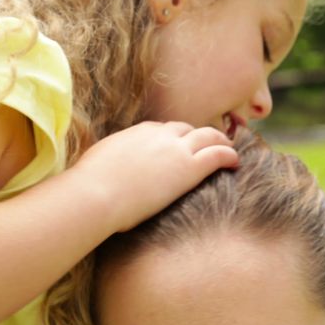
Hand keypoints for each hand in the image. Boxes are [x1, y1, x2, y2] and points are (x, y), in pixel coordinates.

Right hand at [70, 121, 236, 231]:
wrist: (96, 195)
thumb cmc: (88, 188)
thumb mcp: (96, 165)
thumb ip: (106, 163)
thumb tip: (97, 172)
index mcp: (136, 133)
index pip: (162, 130)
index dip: (173, 137)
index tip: (178, 146)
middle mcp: (158, 136)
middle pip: (186, 129)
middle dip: (198, 135)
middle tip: (209, 144)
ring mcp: (175, 150)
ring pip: (207, 136)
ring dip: (220, 140)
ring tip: (228, 149)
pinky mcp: (188, 168)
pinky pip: (217, 154)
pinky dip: (229, 154)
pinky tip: (236, 162)